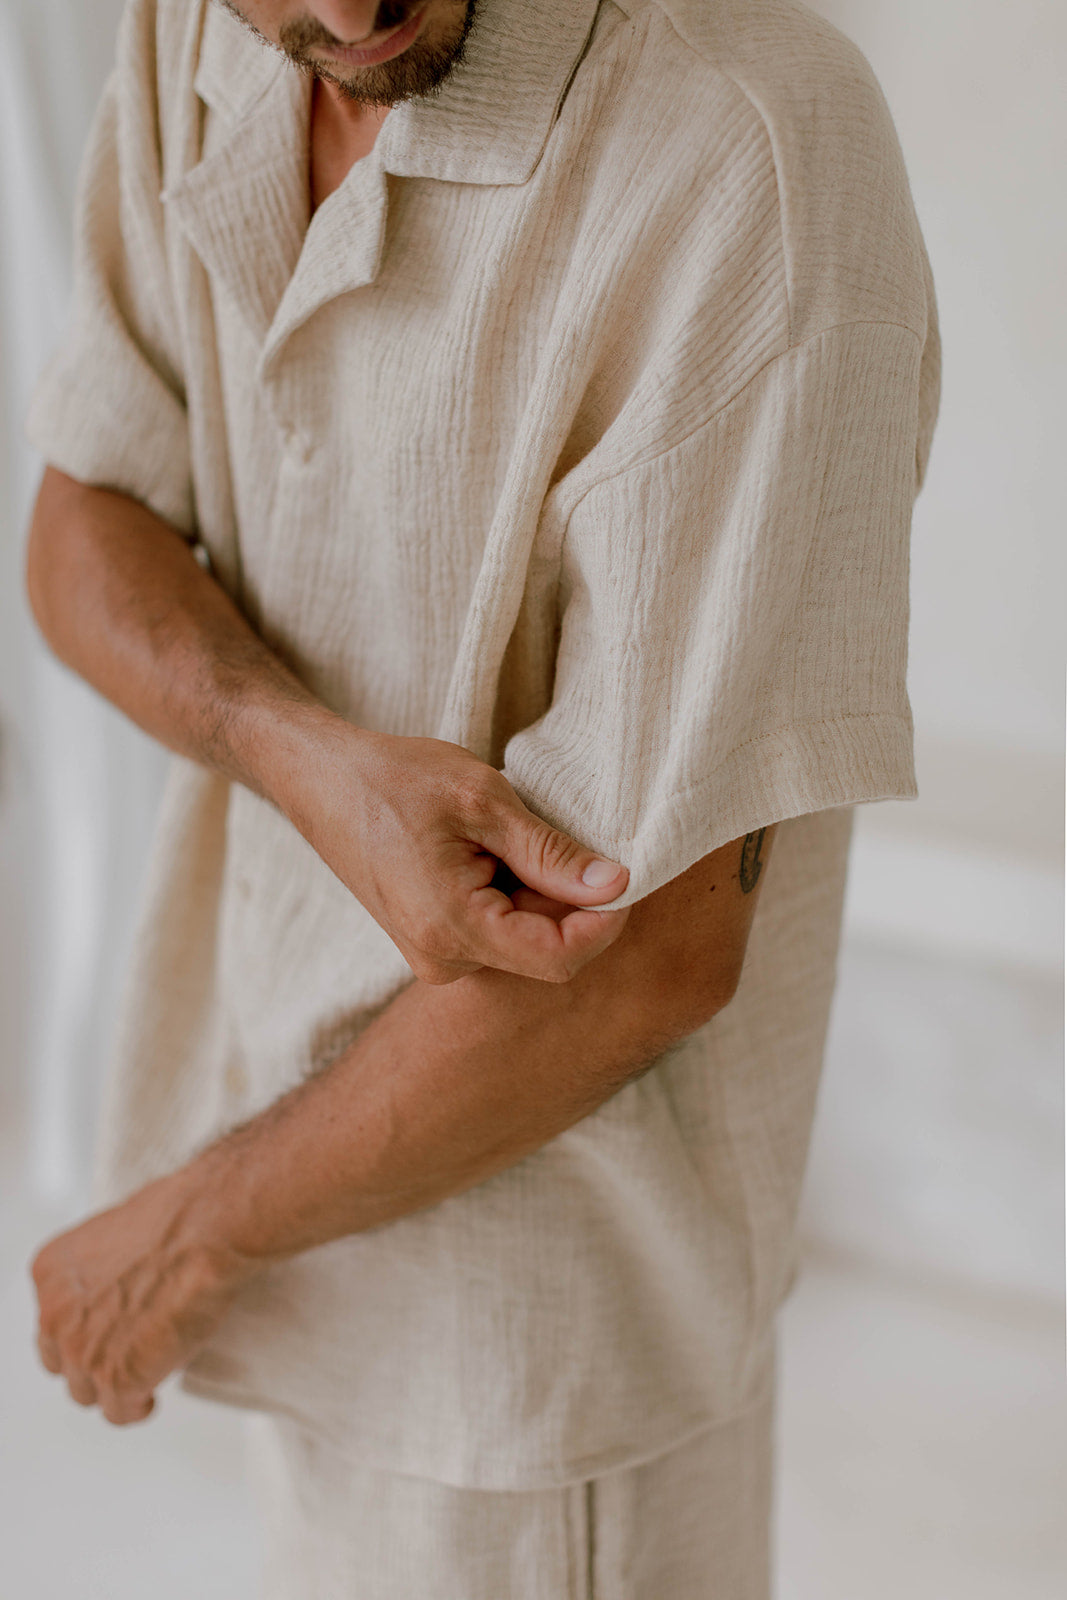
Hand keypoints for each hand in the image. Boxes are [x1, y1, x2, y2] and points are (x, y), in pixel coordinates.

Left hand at [30, 1176, 256, 1426]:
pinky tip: (152, 1396)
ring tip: (144, 1372)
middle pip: (63, 1359)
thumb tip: (121, 1284)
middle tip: (126, 1351)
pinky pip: (119, 1412)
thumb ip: (104, 1270)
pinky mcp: (116, 1378)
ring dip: (114, 1384)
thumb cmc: (179, 1216)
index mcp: (52, 1271)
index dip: (84, 1328)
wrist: (207, 1230)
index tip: (106, 1330)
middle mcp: (56, 1314)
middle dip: (93, 1358)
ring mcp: (82, 1350)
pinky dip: (137, 1406)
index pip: (54, 1320)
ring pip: (86, 1391)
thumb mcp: (119, 1233)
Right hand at [281, 722, 630, 984]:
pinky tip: (489, 850)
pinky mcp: (430, 943)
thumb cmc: (394, 779)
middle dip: (567, 900)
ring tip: (508, 835)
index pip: (560, 958)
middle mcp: (441, 960)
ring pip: (521, 940)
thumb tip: (616, 884)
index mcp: (452, 929)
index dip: (604, 921)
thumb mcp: (483, 800)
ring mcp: (432, 957)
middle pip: (543, 951)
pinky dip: (511, 895)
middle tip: (554, 833)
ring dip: (537, 894)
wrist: (321, 779)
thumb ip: (551, 852)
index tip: (621, 872)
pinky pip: (494, 932)